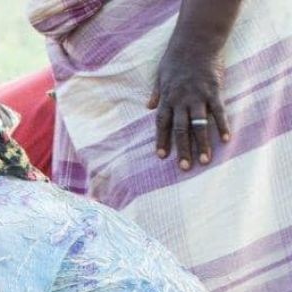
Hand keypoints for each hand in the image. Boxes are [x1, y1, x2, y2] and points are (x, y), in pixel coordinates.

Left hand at [149, 46, 228, 170]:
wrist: (195, 42)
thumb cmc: (175, 59)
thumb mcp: (160, 76)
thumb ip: (156, 93)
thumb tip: (148, 107)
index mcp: (167, 98)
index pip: (162, 124)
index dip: (162, 140)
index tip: (162, 156)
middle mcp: (181, 100)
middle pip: (181, 129)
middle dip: (182, 149)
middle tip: (185, 167)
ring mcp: (198, 96)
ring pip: (199, 125)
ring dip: (202, 143)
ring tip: (204, 160)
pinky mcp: (214, 91)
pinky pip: (219, 111)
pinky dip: (222, 125)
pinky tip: (226, 139)